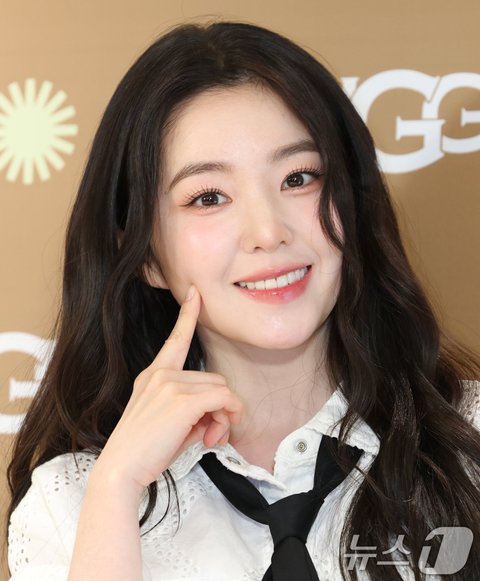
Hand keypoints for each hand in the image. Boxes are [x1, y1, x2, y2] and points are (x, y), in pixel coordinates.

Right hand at [94, 285, 242, 494]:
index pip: (175, 339)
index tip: (196, 293)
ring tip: (211, 438)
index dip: (188, 314)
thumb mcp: (167, 423)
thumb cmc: (144, 451)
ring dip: (225, 415)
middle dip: (221, 407)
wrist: (120, 470)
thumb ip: (194, 411)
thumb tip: (219, 416)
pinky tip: (214, 437)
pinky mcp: (183, 401)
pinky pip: (223, 400)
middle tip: (214, 433)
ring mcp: (171, 385)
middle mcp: (161, 374)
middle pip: (214, 379)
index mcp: (153, 375)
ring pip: (221, 390)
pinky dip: (227, 417)